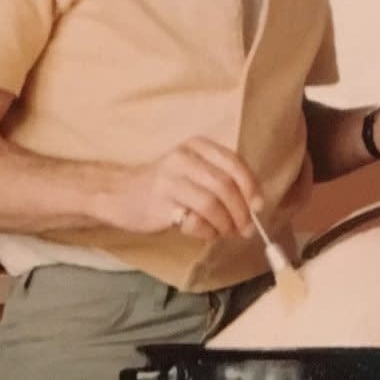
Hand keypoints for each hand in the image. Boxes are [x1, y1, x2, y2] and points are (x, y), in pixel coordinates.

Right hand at [100, 136, 260, 240]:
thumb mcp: (194, 170)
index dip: (251, 186)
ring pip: (212, 204)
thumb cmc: (165, 185)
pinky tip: (205, 233)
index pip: (234, 162)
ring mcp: (170, 180)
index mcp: (198, 146)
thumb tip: (255, 203)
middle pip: (225, 185)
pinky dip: (206, 232)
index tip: (259, 207)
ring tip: (225, 232)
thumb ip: (221, 179)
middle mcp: (184, 157)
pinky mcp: (159, 204)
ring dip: (225, 224)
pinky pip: (193, 221)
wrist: (119, 194)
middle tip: (245, 229)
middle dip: (241, 211)